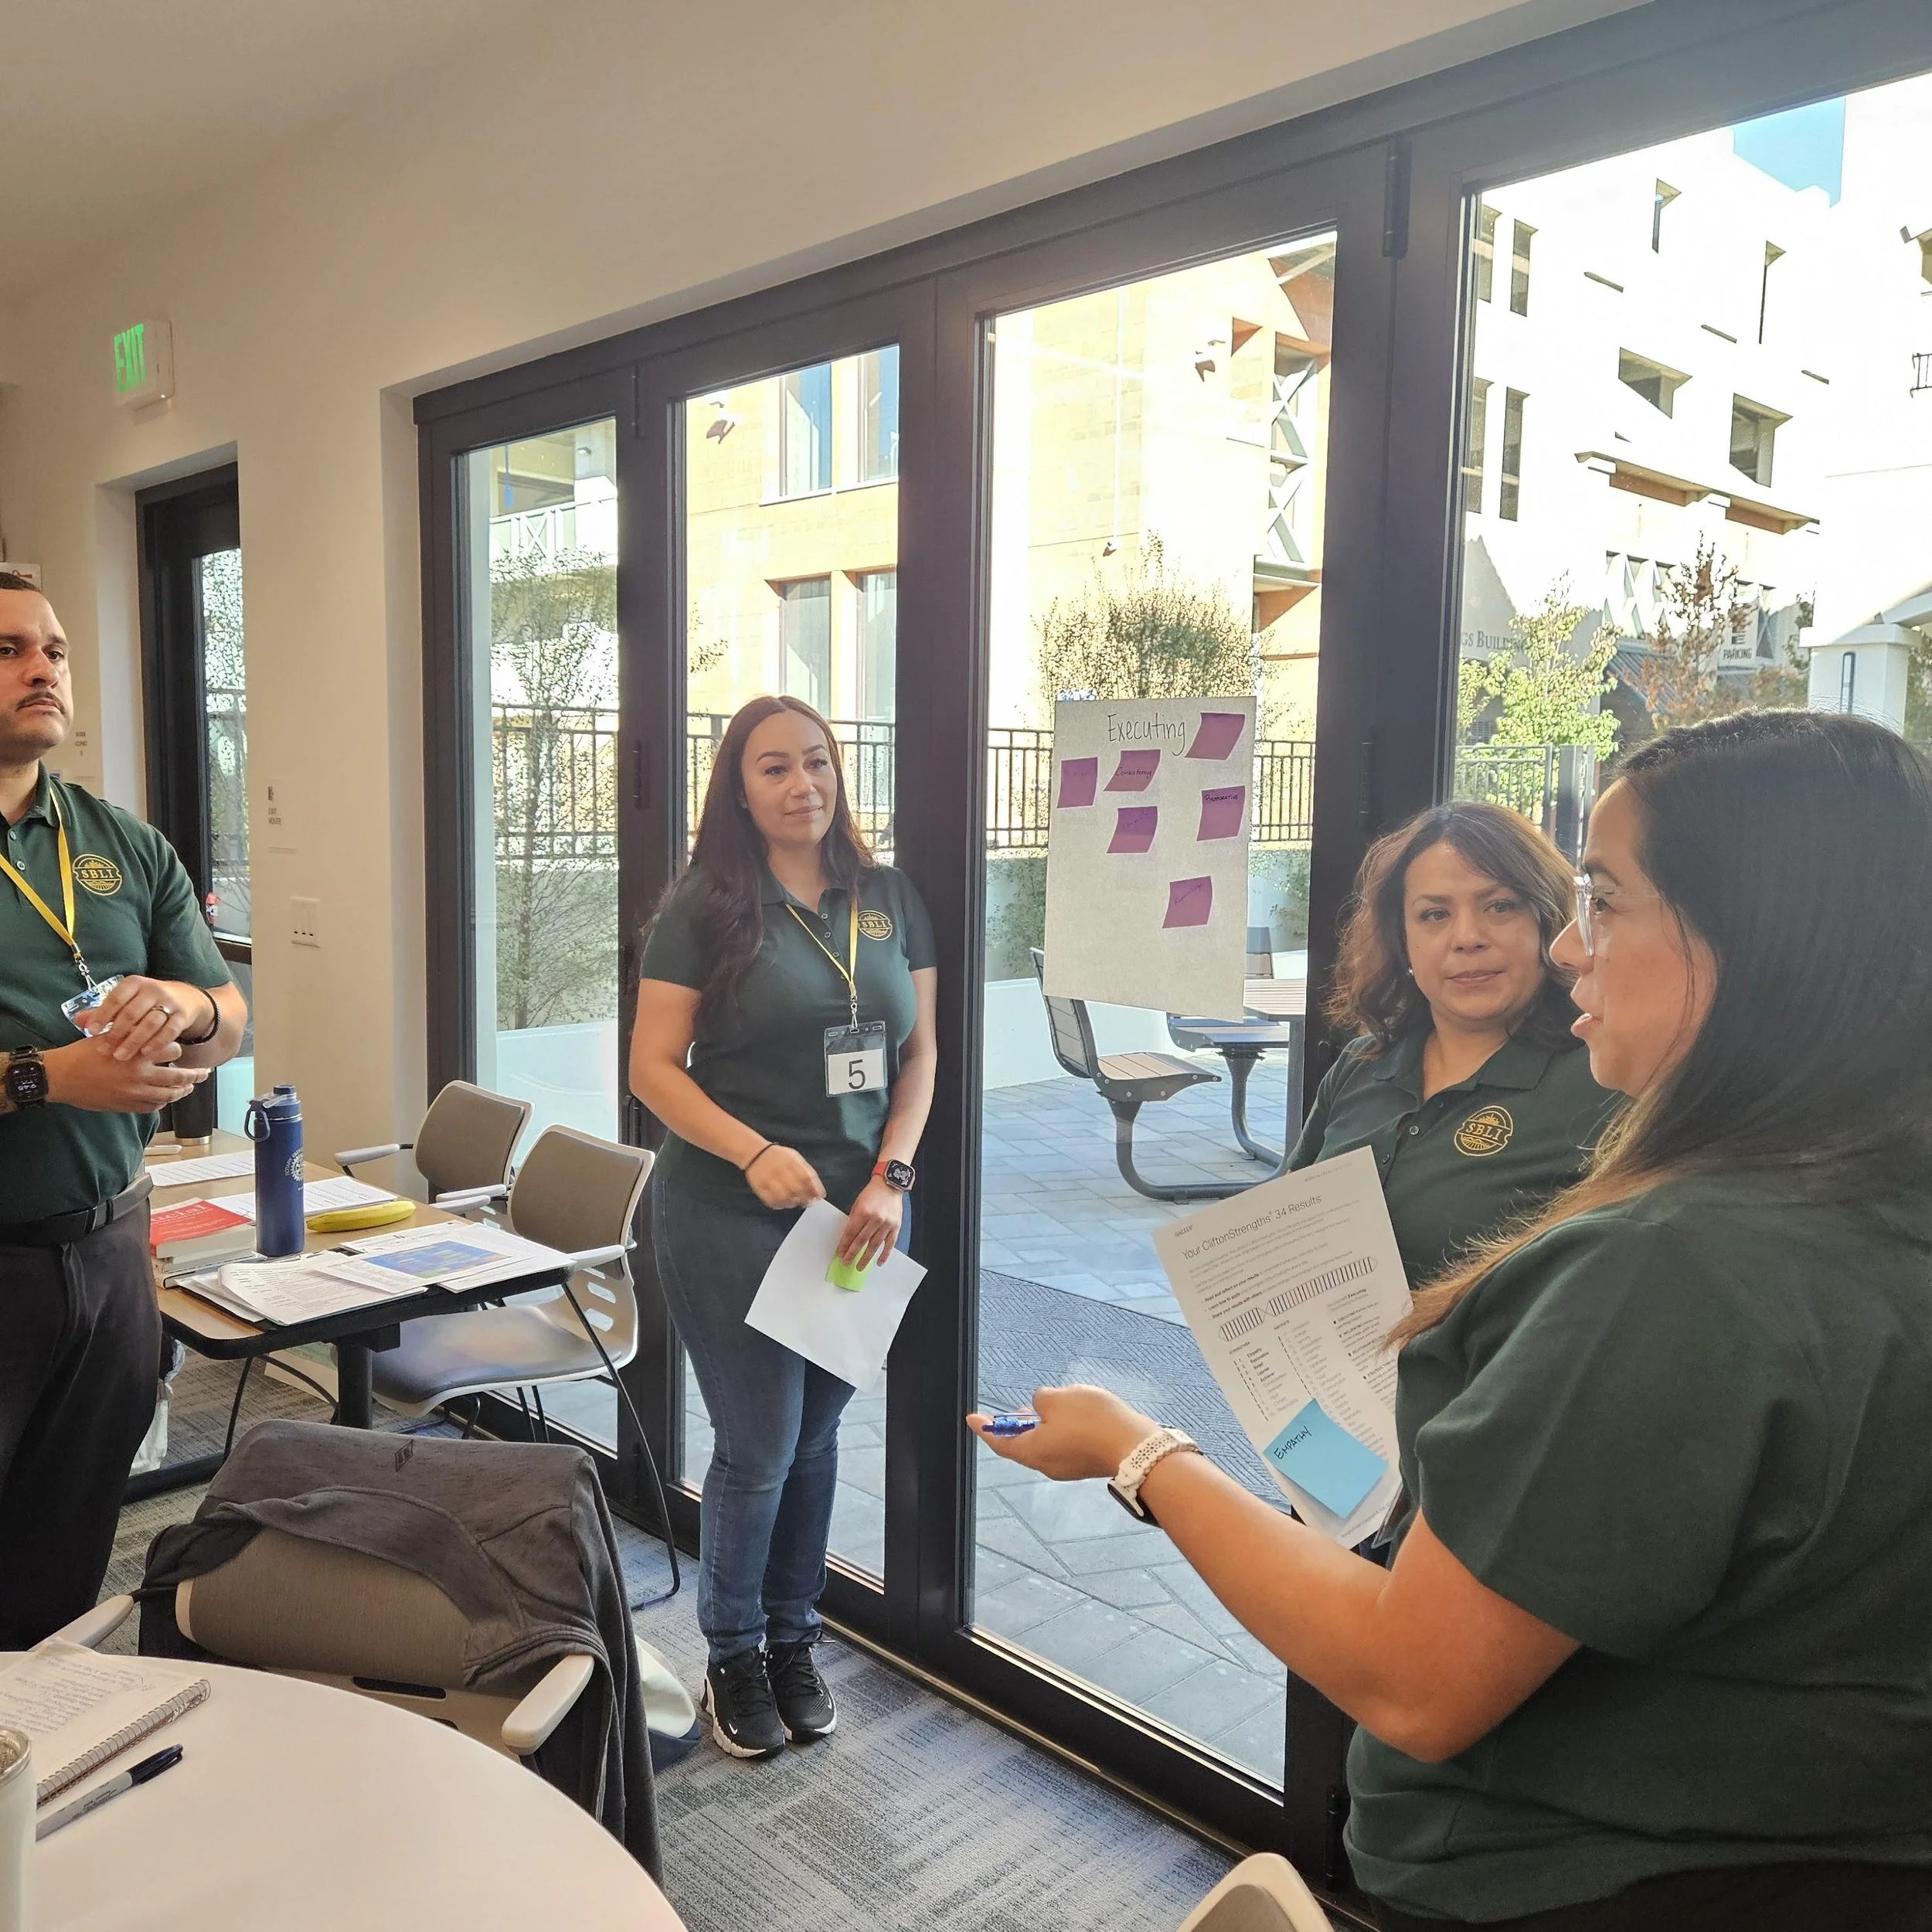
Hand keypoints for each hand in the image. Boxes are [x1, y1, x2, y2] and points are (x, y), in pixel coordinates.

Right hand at [42, 1034, 208, 1112]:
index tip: (179, 1048)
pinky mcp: (126, 1105)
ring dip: (181, 1091)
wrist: (60, 1077)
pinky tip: (164, 1099)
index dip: (177, 1048)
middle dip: (194, 1075)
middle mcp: (140, 1073)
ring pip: (168, 1094)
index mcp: (137, 1052)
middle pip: (178, 1076)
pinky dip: (161, 1103)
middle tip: (204, 1073)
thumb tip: (147, 1029)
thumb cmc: (81, 1054)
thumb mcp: (108, 1036)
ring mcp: (134, 1092)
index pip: (172, 1049)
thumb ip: (130, 1034)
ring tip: (189, 1088)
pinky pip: (151, 1107)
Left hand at [80, 975, 207, 1062]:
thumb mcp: (126, 1000)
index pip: (116, 998)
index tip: (91, 1032)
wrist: (185, 998)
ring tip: (121, 1056)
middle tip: (104, 1050)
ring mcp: (170, 1002)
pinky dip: (156, 1043)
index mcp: (134, 984)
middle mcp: (153, 990)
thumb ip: (103, 1011)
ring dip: (134, 1041)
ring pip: (151, 1023)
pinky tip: (145, 1053)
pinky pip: (169, 1031)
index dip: (102, 1015)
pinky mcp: (183, 1015)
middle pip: (132, 1012)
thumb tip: (78, 1020)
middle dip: (117, 1033)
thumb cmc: (146, 1002)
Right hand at [743, 1143, 824, 1210]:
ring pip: (783, 1196)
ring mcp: (768, 1178)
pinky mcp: (759, 1186)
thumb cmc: (779, 1157)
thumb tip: (818, 1192)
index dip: (815, 1189)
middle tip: (807, 1202)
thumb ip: (807, 1173)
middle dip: (805, 1198)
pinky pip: (770, 1200)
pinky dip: (779, 1205)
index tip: (819, 1197)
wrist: (755, 1152)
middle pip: (796, 1188)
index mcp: (791, 1161)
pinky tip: (783, 1203)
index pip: (806, 1177)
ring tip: (795, 1202)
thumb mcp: (795, 1158)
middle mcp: (780, 1169)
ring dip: (792, 1203)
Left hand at [836, 1178, 902, 1268]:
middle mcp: (875, 1219)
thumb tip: (848, 1238)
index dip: (844, 1245)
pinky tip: (878, 1262)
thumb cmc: (873, 1193)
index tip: (840, 1253)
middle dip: (852, 1254)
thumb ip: (853, 1220)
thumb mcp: (858, 1204)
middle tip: (846, 1262)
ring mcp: (886, 1224)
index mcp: (863, 1212)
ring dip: (866, 1258)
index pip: (851, 1233)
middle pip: (861, 1241)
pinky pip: (889, 1244)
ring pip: (874, 1245)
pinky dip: (884, 1255)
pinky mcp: (896, 1227)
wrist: (890, 1184)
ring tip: (859, 1266)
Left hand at [966, 1384, 1156, 1482]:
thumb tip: (1041, 1405)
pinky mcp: (1086, 1463)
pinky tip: (1071, 1414)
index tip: (972, 1419)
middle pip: (1022, 1445)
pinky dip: (1060, 1430)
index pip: (1000, 1442)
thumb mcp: (1057, 1399)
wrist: (1134, 1446)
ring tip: (1044, 1406)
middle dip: (1016, 1426)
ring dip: (1040, 1426)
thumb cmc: (1092, 1422)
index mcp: (1032, 1451)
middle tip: (1013, 1411)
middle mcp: (1047, 1464)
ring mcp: (1068, 1467)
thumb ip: (1040, 1399)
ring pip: (1045, 1444)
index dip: (985, 1429)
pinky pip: (1065, 1446)